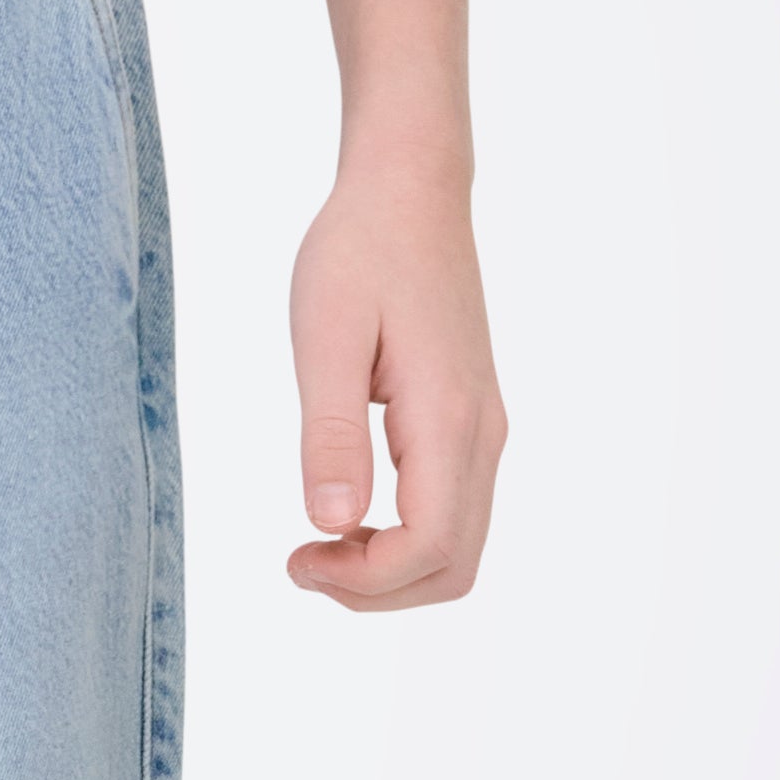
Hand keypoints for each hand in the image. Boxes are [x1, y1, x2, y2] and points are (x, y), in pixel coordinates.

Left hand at [286, 160, 503, 607]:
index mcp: (447, 416)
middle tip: (299, 562)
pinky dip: (405, 540)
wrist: (411, 190)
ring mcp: (484, 429)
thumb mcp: (324, 337)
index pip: (431, 545)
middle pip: (455, 566)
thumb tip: (329, 524)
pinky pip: (455, 512)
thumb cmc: (359, 251)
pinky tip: (349, 514)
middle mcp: (482, 433)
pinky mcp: (471, 421)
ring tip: (318, 545)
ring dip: (390, 571)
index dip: (364, 579)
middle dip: (376, 590)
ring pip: (460, 548)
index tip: (295, 557)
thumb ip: (329, 434)